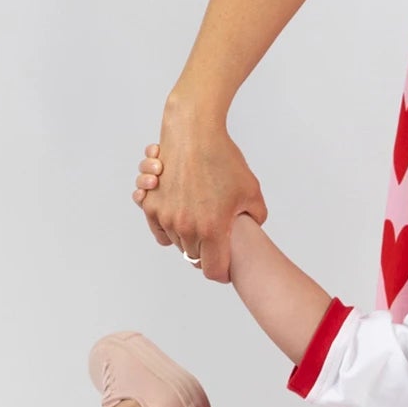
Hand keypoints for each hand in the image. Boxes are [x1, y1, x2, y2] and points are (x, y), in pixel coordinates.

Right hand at [131, 113, 266, 282]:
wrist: (194, 133)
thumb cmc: (225, 160)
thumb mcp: (252, 191)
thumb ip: (255, 218)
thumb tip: (251, 232)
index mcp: (213, 229)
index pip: (214, 270)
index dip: (222, 273)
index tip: (227, 270)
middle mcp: (186, 227)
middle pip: (194, 257)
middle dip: (206, 252)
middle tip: (216, 239)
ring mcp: (166, 216)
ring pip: (177, 243)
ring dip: (188, 238)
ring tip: (201, 218)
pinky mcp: (151, 204)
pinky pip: (159, 230)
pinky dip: (168, 227)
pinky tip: (182, 213)